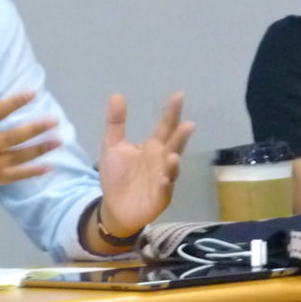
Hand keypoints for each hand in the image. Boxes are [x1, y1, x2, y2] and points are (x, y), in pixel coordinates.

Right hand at [0, 61, 60, 199]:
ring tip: (59, 140)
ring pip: (16, 158)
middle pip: (11, 137)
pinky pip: (13, 177)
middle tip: (55, 120)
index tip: (33, 93)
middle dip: (35, 129)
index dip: (14, 102)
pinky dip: (31, 172)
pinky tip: (48, 166)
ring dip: (39, 149)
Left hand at [97, 92, 194, 237]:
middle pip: (173, 145)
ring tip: (173, 155)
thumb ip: (116, 123)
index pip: (165, 126)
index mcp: (153, 147)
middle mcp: (162, 160)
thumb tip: (117, 95)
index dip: (171, 112)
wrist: (114, 207)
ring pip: (172, 169)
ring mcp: (163, 179)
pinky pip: (164, 191)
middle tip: (188, 124)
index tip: (179, 95)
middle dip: (180, 137)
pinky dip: (165, 185)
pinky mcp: (159, 197)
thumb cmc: (117, 175)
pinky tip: (164, 180)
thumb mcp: (112, 146)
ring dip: (174, 163)